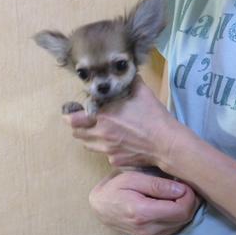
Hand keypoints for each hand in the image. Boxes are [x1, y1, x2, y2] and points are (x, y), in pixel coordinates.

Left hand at [63, 76, 183, 169]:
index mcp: (104, 117)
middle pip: (77, 134)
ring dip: (89, 137)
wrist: (166, 144)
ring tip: (98, 131)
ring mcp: (107, 150)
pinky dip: (106, 148)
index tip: (71, 113)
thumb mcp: (143, 93)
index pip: (73, 120)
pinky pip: (104, 154)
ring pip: (87, 145)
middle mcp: (101, 134)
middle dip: (77, 127)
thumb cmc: (154, 117)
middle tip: (84, 122)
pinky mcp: (115, 160)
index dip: (69, 116)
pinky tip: (116, 143)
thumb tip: (129, 73)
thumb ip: (132, 82)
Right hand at [89, 171, 200, 234]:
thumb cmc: (114, 188)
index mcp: (143, 213)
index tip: (184, 184)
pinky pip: (173, 228)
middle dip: (187, 201)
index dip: (189, 196)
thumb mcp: (132, 178)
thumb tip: (182, 190)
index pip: (182, 210)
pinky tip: (165, 204)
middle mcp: (148, 231)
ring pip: (181, 224)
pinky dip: (174, 216)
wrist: (100, 207)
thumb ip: (157, 185)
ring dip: (181, 208)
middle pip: (185, 218)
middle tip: (180, 186)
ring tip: (170, 194)